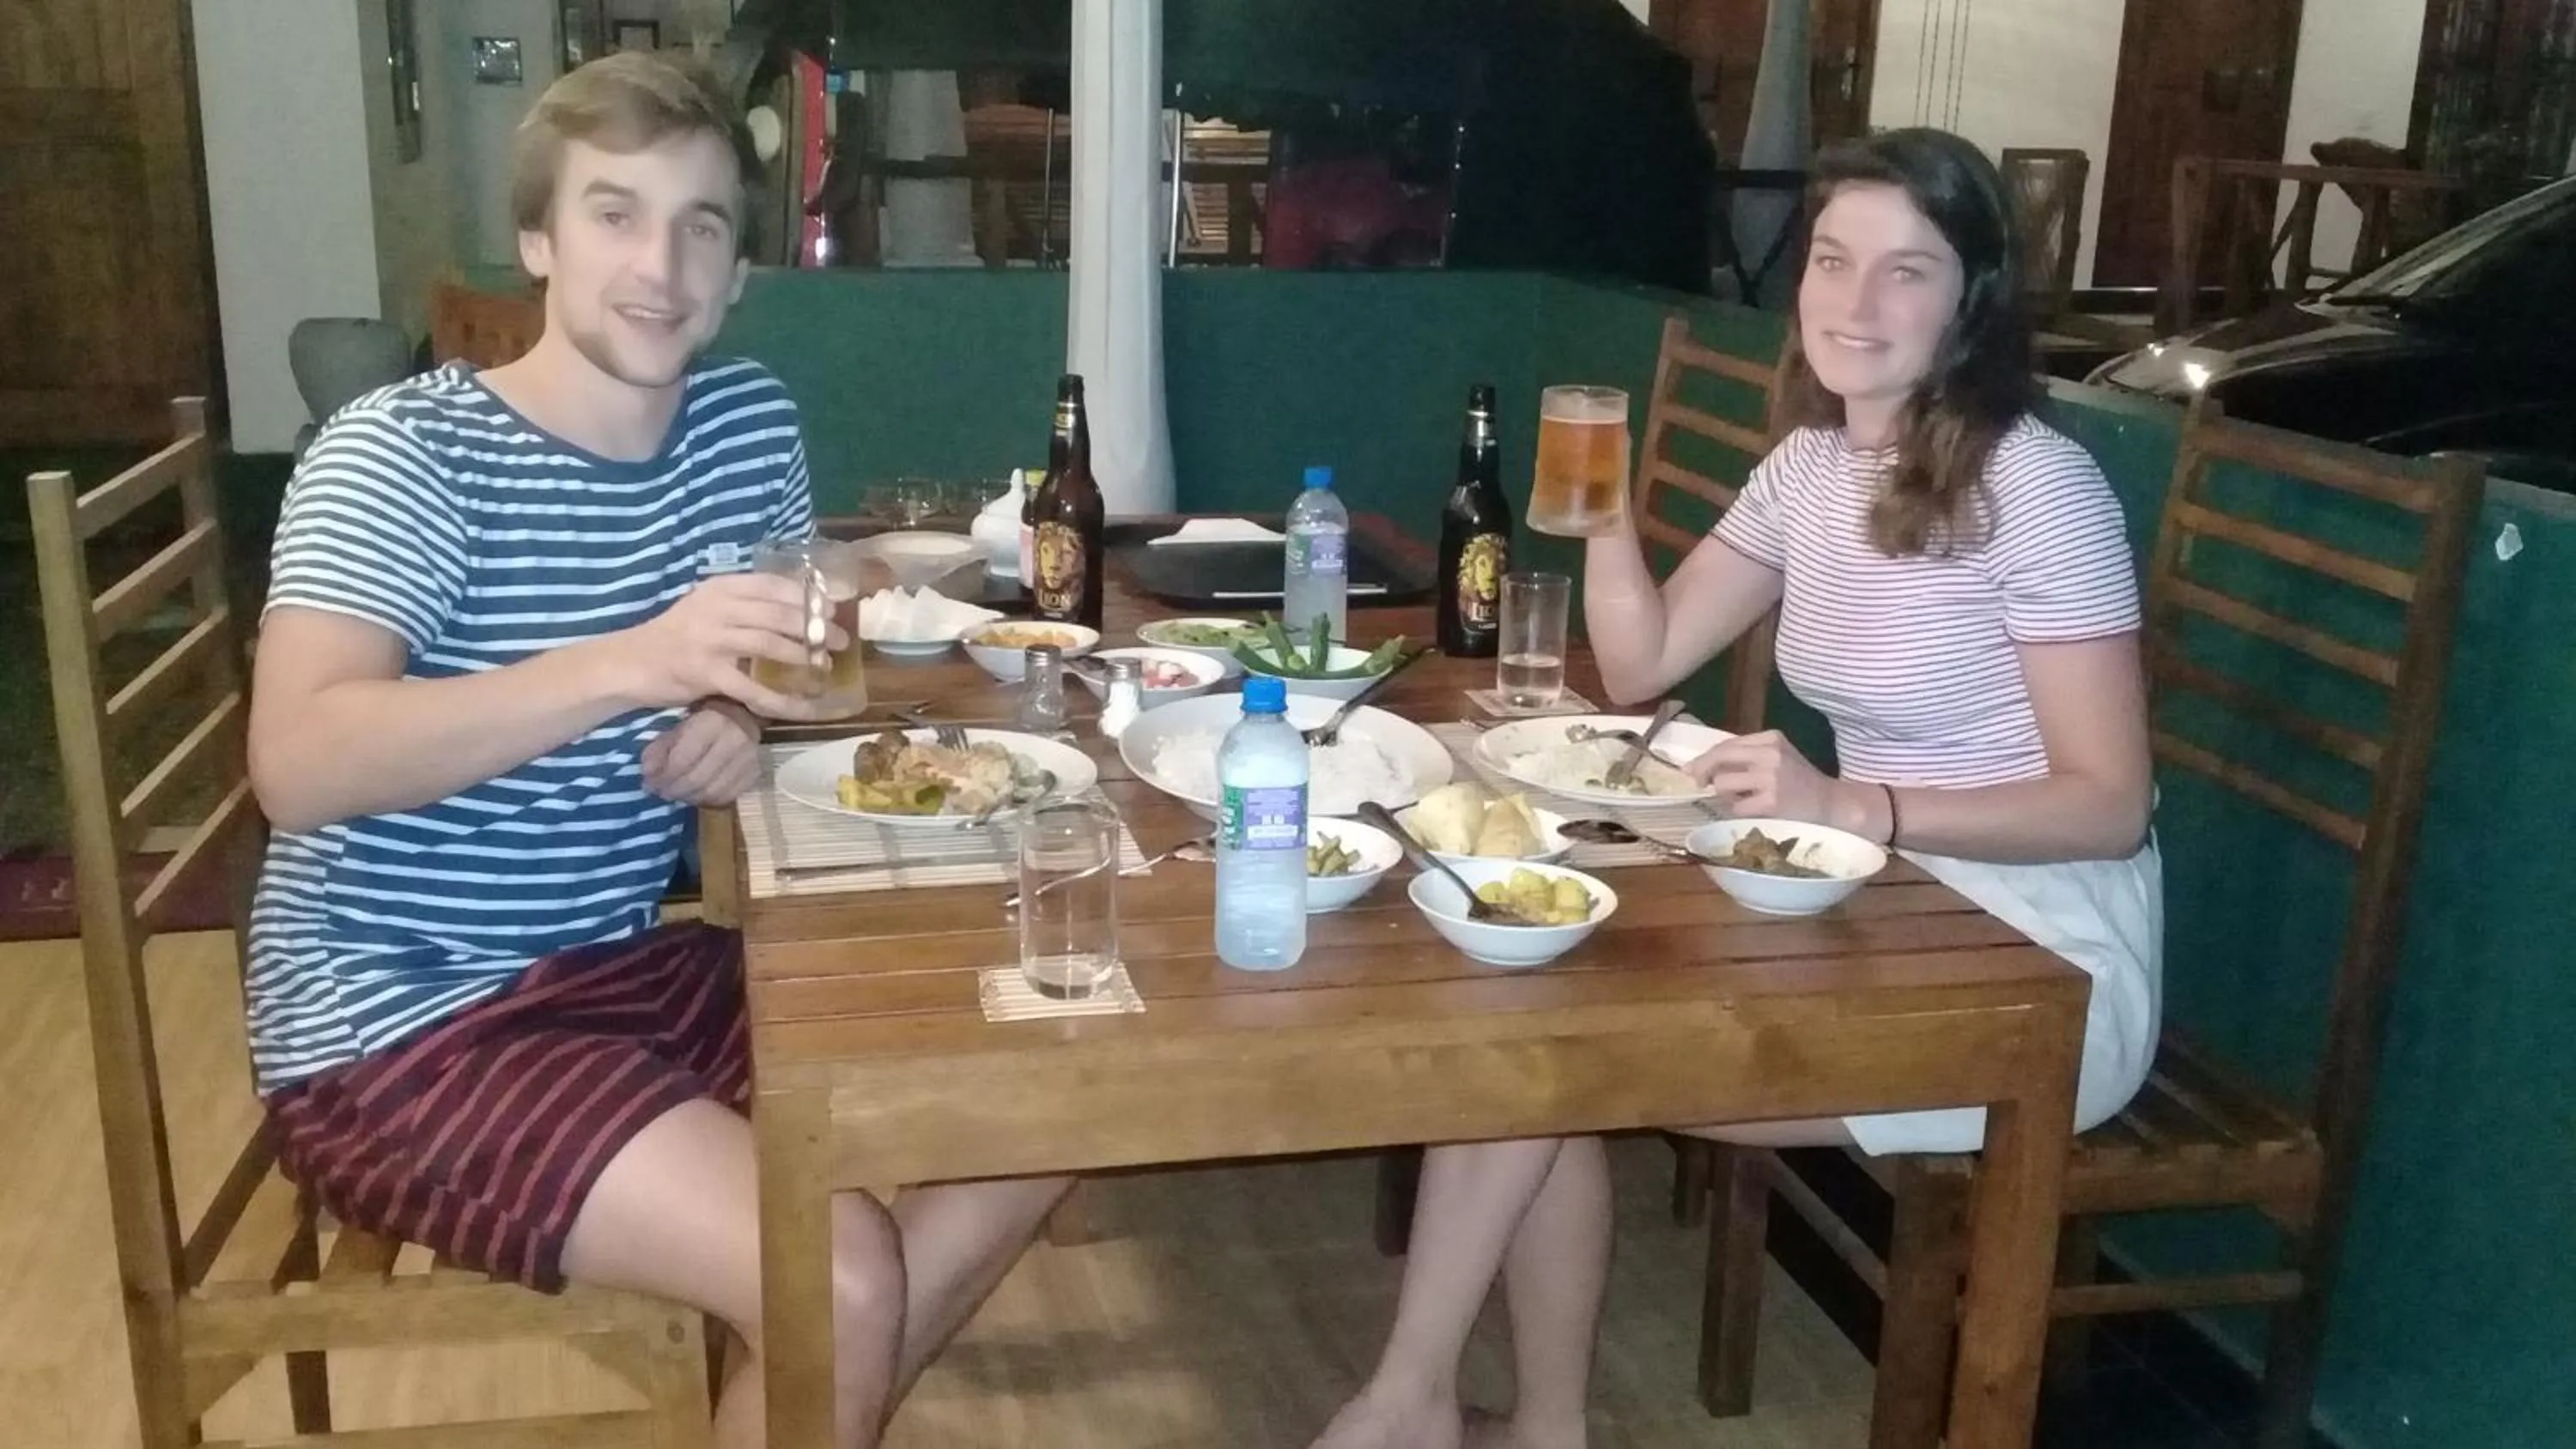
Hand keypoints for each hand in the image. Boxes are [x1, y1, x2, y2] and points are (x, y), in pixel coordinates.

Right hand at [609, 572, 844, 718]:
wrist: (629, 663)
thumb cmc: (674, 636)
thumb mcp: (706, 607)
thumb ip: (742, 605)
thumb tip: (795, 612)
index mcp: (720, 588)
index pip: (772, 584)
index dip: (807, 596)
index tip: (833, 608)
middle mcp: (717, 609)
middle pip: (777, 614)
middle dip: (815, 627)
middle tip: (840, 640)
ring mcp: (711, 641)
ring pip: (769, 645)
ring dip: (803, 657)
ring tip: (824, 667)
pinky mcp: (706, 674)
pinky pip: (753, 689)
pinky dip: (783, 701)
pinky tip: (804, 708)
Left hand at [642, 702, 760, 805]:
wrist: (742, 714)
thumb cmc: (703, 719)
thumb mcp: (678, 726)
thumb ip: (660, 748)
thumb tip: (648, 774)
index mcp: (712, 723)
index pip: (682, 760)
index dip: (662, 777)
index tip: (649, 784)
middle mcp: (734, 741)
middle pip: (697, 780)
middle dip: (674, 790)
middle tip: (662, 793)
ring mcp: (748, 760)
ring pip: (712, 792)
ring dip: (690, 798)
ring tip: (678, 795)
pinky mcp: (754, 774)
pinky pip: (727, 797)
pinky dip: (708, 801)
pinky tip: (696, 796)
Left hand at [1686, 729, 1857, 829]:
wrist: (1832, 804)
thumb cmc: (1800, 782)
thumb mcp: (1777, 758)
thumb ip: (1747, 756)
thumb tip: (1700, 766)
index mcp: (1771, 738)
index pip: (1727, 744)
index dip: (1705, 757)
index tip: (1692, 768)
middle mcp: (1770, 753)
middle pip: (1720, 757)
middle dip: (1702, 770)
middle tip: (1698, 783)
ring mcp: (1771, 777)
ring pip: (1723, 783)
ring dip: (1725, 795)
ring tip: (1742, 799)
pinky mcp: (1771, 801)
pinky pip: (1736, 806)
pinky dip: (1739, 811)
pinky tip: (1755, 810)